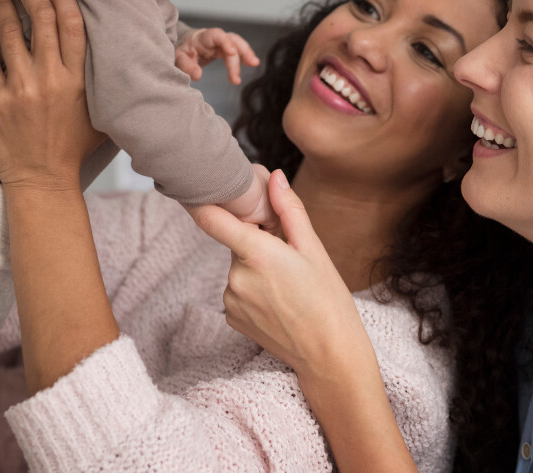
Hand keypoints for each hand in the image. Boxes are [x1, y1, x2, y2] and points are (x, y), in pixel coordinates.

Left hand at [0, 0, 105, 190]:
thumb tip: (108, 49)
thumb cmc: (74, 148)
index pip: (72, 23)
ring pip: (11, 32)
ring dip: (2, 4)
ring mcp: (21, 88)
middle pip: (42, 19)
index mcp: (80, 80)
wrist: (43, 181)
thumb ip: (101, 80)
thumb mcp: (100, 112)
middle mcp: (52, 79)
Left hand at [175, 27, 259, 84]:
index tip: (232, 52)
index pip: (216, 35)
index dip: (225, 42)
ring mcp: (222, 43)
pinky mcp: (225, 50)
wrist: (184, 46)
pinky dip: (245, 56)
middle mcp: (215, 39)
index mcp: (202, 38)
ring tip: (254, 63)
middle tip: (239, 75)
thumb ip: (186, 66)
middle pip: (231, 40)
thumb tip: (198, 75)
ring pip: (238, 44)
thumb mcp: (178, 59)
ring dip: (246, 53)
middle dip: (239, 54)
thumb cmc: (182, 51)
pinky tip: (251, 63)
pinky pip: (237, 51)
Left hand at [191, 170, 367, 378]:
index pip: (211, 219)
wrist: (329, 355)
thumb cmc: (328, 300)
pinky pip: (237, 292)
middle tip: (287, 257)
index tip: (204, 189)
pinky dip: (253, 291)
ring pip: (238, 268)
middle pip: (235, 243)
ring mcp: (231, 300)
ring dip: (255, 269)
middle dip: (255, 242)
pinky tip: (278, 303)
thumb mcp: (315, 250)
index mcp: (258, 254)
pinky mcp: (231, 318)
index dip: (205, 200)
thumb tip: (274, 177)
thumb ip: (289, 210)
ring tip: (286, 286)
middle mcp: (236, 277)